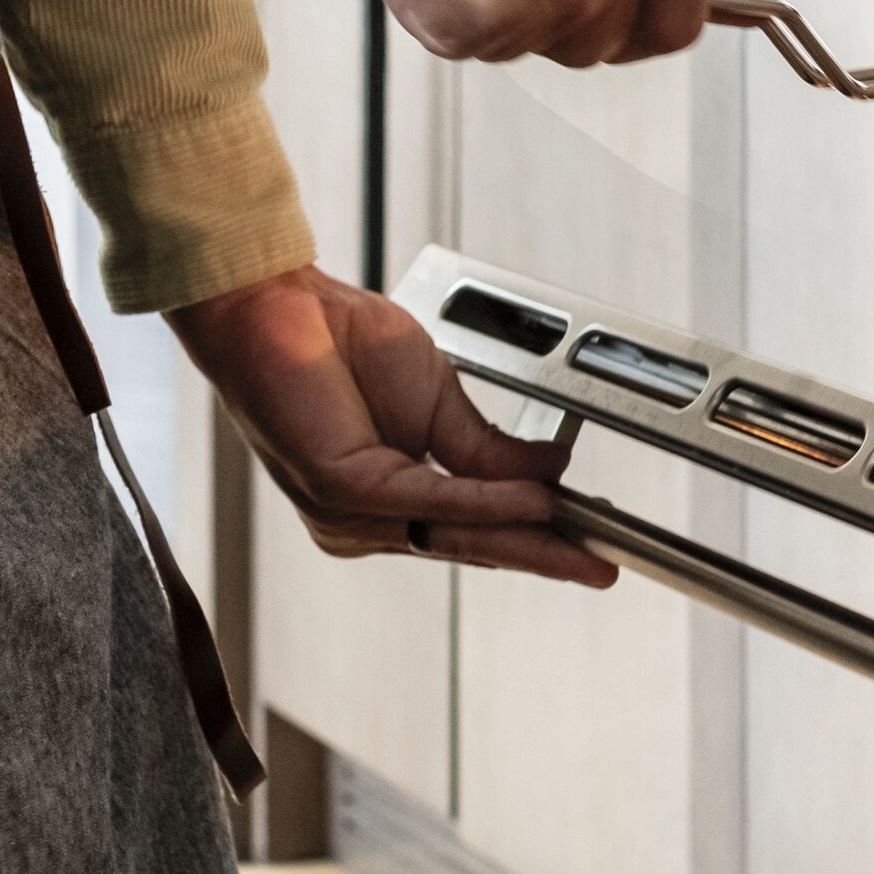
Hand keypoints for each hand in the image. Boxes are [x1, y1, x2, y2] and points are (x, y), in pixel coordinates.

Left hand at [167, 261, 615, 583]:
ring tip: (573, 531)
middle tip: (596, 566)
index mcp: (386, 500)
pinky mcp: (338, 490)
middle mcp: (362, 519)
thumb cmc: (338, 344)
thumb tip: (547, 474)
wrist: (277, 307)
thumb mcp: (438, 400)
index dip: (534, 543)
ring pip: (452, 530)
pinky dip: (484, 501)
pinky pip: (427, 501)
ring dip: (521, 532)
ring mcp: (345, 513)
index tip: (587, 551)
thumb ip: (488, 450)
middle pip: (468, 543)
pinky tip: (525, 500)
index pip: (472, 531)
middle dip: (540, 554)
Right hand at [337, 0, 727, 65]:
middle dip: (564, 22)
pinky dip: (444, 12)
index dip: (641, 23)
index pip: (680, 20)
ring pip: (533, 46)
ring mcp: (558, 1)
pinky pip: (470, 45)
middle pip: (604, 44)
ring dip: (503, 15)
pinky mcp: (485, 26)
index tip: (615, 17)